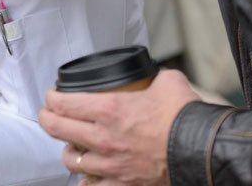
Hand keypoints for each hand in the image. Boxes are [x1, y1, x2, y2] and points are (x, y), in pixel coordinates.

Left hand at [39, 69, 200, 185]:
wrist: (203, 151)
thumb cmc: (184, 117)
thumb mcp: (167, 83)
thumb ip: (154, 77)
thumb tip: (157, 76)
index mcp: (108, 109)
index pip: (62, 103)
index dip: (52, 98)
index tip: (52, 96)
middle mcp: (103, 137)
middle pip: (57, 129)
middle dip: (47, 119)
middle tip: (48, 115)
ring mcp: (111, 164)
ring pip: (71, 160)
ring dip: (68, 151)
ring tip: (72, 145)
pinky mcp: (123, 185)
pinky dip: (87, 181)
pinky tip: (88, 175)